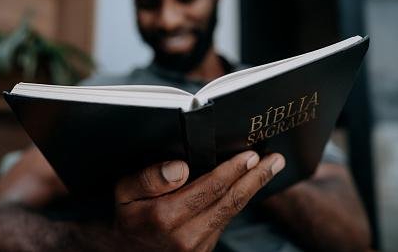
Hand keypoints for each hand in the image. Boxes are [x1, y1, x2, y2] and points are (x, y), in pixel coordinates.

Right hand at [113, 151, 284, 251]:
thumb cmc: (127, 216)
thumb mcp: (123, 192)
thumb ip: (148, 178)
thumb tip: (179, 167)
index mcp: (166, 217)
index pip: (209, 189)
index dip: (232, 170)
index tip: (250, 155)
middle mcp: (186, 236)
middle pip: (230, 202)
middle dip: (255, 178)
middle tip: (274, 160)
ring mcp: (197, 247)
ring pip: (232, 213)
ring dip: (253, 189)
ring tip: (269, 169)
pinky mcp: (204, 250)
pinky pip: (225, 221)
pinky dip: (239, 201)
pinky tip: (247, 186)